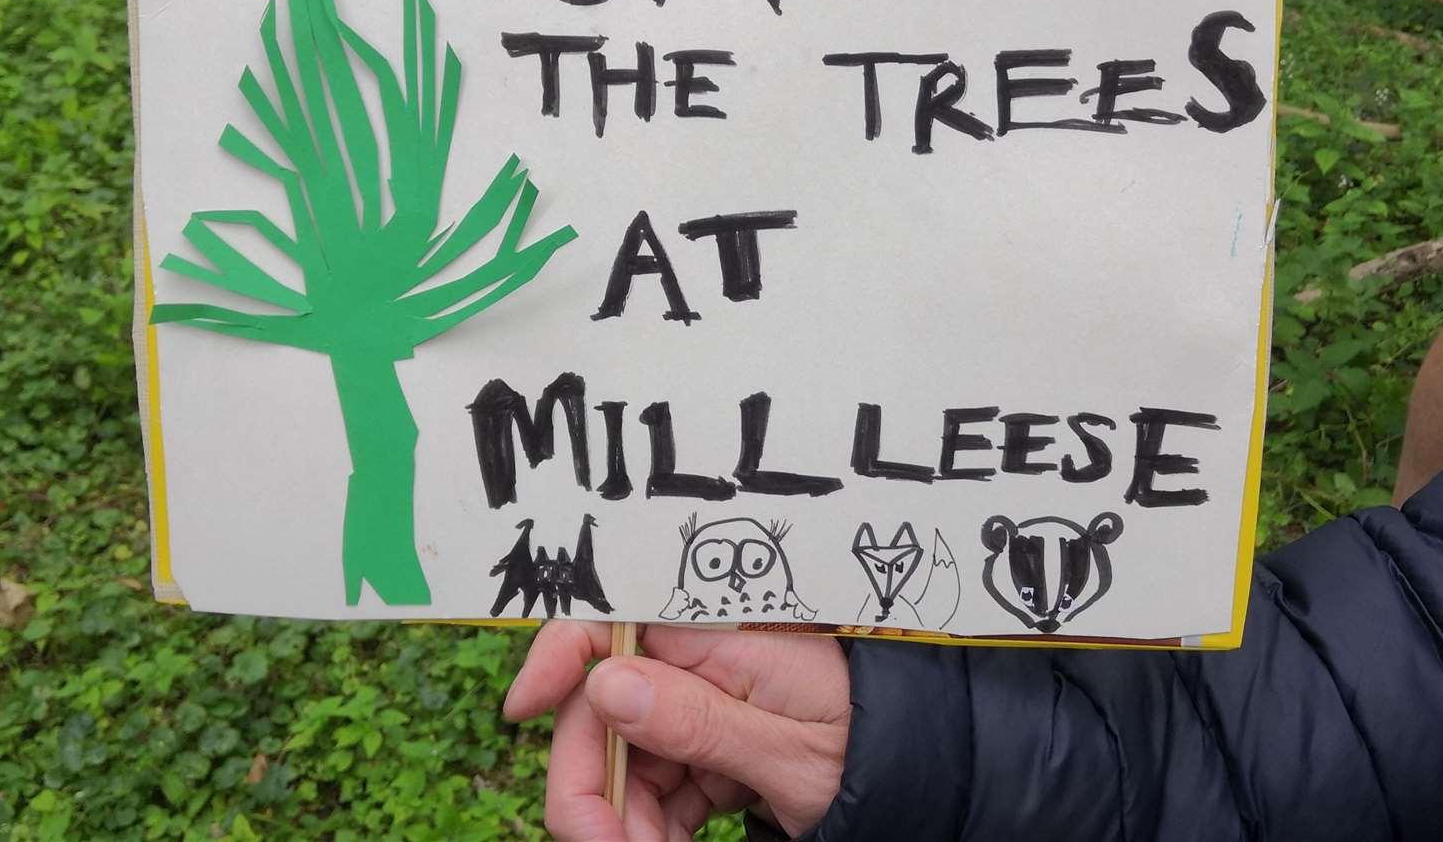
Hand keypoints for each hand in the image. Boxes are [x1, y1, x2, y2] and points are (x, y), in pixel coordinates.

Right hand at [503, 621, 848, 841]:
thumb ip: (699, 718)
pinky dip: (651, 821)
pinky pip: (652, 777)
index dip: (555, 659)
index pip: (610, 622)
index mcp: (719, 637)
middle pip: (601, 705)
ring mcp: (700, 701)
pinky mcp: (706, 740)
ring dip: (623, 815)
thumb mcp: (791, 748)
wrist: (923, 773)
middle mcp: (700, 659)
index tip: (519, 714)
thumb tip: (607, 686)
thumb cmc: (871, 746)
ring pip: (621, 752)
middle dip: (592, 781)